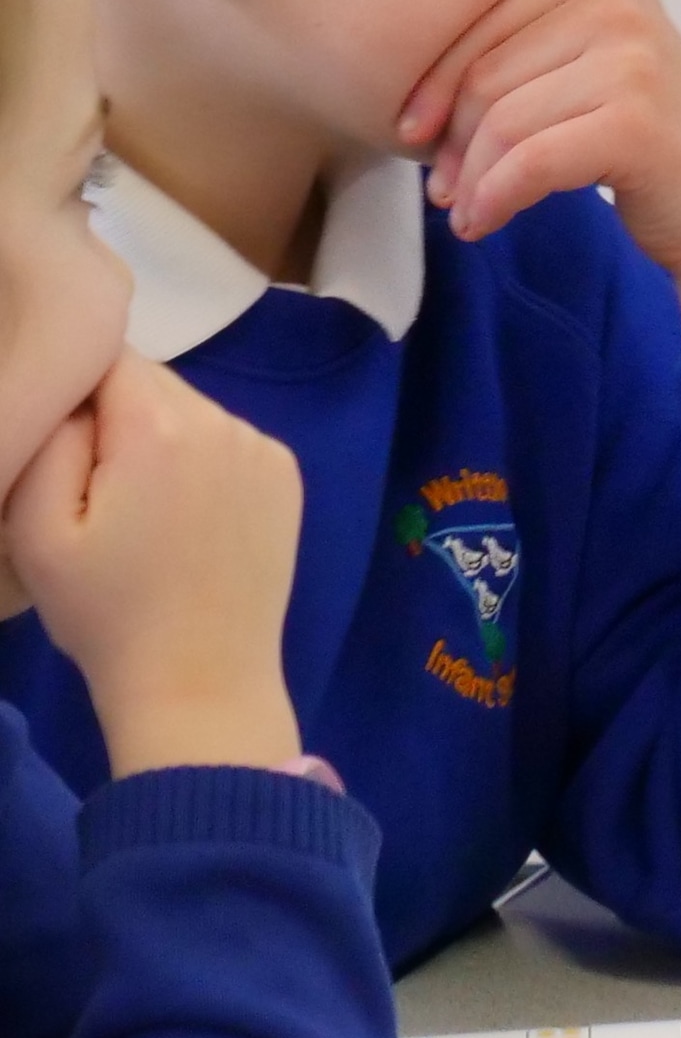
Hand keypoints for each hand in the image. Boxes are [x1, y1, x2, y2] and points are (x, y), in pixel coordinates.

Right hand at [2, 355, 304, 774]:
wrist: (200, 682)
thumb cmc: (106, 612)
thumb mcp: (36, 525)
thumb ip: (49, 436)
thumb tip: (73, 391)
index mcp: (164, 426)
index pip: (103, 355)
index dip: (69, 387)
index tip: (57, 440)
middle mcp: (227, 421)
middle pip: (147, 380)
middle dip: (110, 415)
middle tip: (89, 488)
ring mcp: (265, 449)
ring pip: (186, 408)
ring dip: (154, 438)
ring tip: (133, 511)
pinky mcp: (287, 477)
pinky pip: (223, 440)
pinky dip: (195, 460)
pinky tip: (179, 518)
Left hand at [398, 0, 680, 371]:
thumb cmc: (651, 141)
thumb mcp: (594, 59)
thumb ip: (534, 23)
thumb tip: (396, 30)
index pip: (475, 21)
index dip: (430, 85)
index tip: (415, 135)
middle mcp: (614, 0)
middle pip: (482, 74)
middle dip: (449, 140)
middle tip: (442, 186)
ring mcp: (631, 58)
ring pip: (499, 121)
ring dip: (469, 178)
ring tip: (465, 208)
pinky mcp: (635, 120)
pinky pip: (527, 162)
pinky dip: (494, 200)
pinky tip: (483, 223)